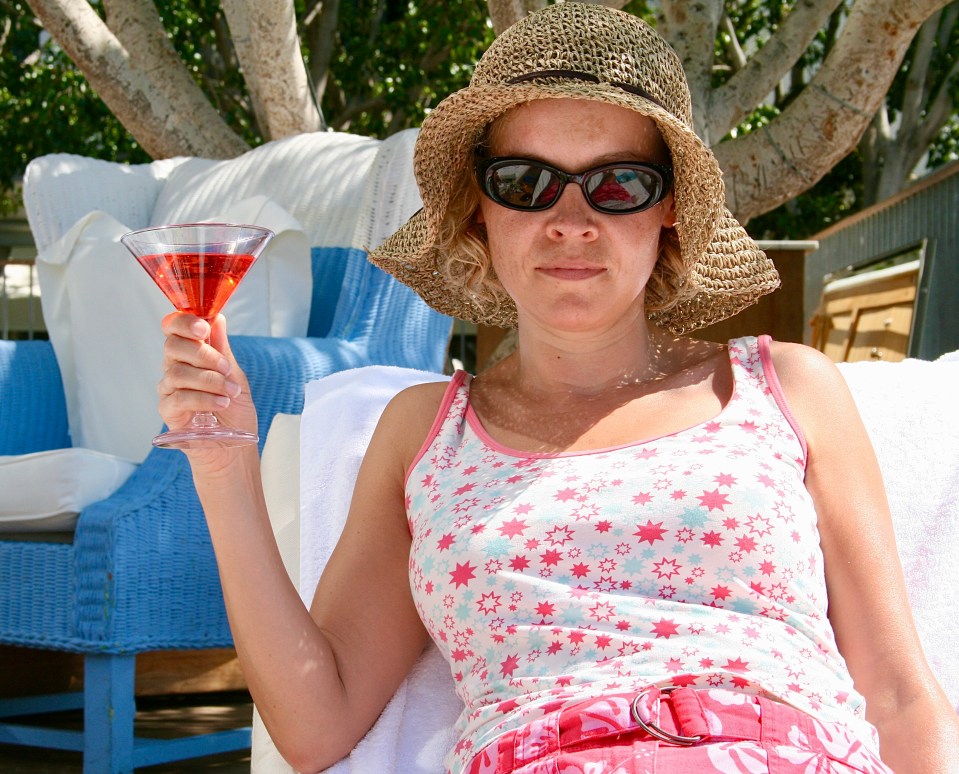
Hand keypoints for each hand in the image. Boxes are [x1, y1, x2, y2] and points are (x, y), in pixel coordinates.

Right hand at [158, 312, 256, 462]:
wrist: (233, 448)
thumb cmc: (234, 412)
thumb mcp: (235, 376)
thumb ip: (223, 349)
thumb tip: (217, 317)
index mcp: (190, 355)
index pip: (174, 329)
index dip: (184, 322)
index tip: (204, 326)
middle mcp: (175, 369)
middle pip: (172, 347)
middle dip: (202, 353)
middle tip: (225, 368)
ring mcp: (169, 390)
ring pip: (177, 373)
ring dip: (209, 380)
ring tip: (230, 392)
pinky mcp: (168, 412)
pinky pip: (179, 398)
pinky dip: (204, 398)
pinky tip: (221, 403)